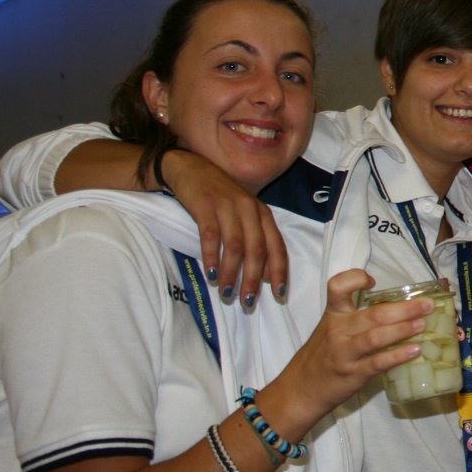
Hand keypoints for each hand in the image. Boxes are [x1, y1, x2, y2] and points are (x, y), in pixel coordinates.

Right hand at [162, 149, 288, 306]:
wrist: (191, 169)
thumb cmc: (220, 198)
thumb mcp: (243, 215)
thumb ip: (255, 239)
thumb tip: (265, 276)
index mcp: (263, 214)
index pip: (277, 247)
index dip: (280, 272)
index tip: (279, 295)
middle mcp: (250, 210)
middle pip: (257, 250)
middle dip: (254, 279)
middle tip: (248, 302)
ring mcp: (228, 207)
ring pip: (236, 246)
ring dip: (232, 273)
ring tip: (226, 294)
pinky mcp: (206, 206)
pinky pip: (211, 236)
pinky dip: (211, 257)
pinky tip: (210, 274)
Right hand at [272, 270, 434, 421]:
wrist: (300, 390)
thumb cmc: (321, 356)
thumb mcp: (331, 330)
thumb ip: (356, 318)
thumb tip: (398, 309)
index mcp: (333, 314)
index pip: (337, 287)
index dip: (355, 279)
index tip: (373, 282)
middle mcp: (338, 331)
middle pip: (373, 314)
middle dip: (404, 308)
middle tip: (428, 305)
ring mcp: (345, 353)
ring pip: (376, 337)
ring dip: (404, 329)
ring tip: (423, 324)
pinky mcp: (353, 374)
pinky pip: (379, 363)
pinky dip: (399, 356)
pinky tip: (415, 351)